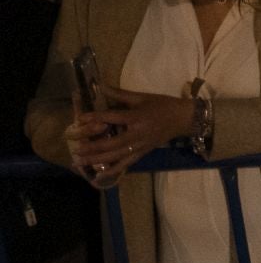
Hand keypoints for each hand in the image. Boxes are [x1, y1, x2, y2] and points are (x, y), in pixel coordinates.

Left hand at [68, 84, 193, 187]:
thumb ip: (120, 94)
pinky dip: (112, 170)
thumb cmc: (164, 105)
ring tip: (79, 161)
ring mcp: (140, 146)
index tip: (79, 119)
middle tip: (74, 148)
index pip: (111, 118)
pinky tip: (99, 175)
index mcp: (137, 118)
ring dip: (96, 159)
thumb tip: (100, 87)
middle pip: (110, 143)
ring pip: (115, 156)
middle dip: (91, 146)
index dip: (94, 118)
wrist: (184, 119)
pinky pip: (126, 164)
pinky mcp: (143, 153)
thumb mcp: (143, 97)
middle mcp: (137, 134)